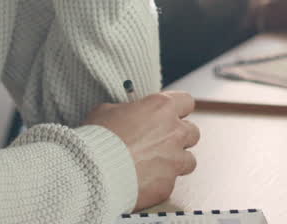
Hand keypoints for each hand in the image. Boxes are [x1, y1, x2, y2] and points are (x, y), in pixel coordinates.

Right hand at [84, 91, 200, 210]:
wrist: (93, 171)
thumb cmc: (97, 137)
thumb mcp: (107, 111)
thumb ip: (126, 111)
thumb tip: (128, 114)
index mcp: (161, 108)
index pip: (186, 101)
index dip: (177, 108)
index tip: (168, 114)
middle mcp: (174, 133)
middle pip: (193, 132)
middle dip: (179, 136)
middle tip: (161, 141)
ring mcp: (174, 161)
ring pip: (189, 160)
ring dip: (175, 161)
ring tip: (155, 164)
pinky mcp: (167, 185)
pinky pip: (170, 182)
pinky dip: (158, 182)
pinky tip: (141, 181)